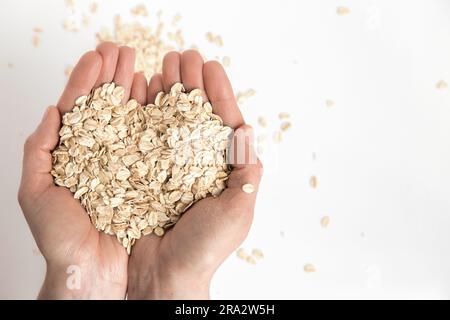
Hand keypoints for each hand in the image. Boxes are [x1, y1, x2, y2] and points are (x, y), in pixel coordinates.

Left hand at [18, 43, 141, 298]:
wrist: (93, 272)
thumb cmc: (60, 239)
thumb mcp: (36, 192)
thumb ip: (39, 150)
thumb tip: (53, 112)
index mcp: (72, 155)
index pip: (79, 109)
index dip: (86, 81)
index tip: (97, 56)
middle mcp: (101, 155)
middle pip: (107, 108)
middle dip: (112, 76)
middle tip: (121, 49)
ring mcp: (126, 164)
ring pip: (130, 120)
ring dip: (134, 89)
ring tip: (140, 64)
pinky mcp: (147, 177)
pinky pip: (151, 142)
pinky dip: (153, 118)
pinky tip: (155, 98)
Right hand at [127, 51, 262, 298]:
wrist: (163, 275)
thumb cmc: (203, 249)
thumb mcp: (237, 212)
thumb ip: (247, 174)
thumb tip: (248, 131)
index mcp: (221, 170)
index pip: (223, 124)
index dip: (219, 94)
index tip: (211, 67)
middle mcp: (195, 164)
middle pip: (195, 116)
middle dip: (191, 84)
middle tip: (184, 57)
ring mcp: (167, 166)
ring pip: (169, 121)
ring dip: (168, 91)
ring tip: (163, 65)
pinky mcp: (142, 172)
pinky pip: (143, 137)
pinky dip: (143, 113)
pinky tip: (142, 92)